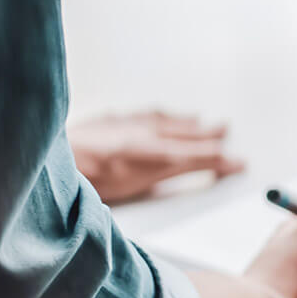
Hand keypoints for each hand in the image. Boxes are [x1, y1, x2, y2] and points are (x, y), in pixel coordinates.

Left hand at [70, 110, 244, 202]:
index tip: (240, 161)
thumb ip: (184, 170)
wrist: (56, 158)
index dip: (219, 158)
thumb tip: (219, 165)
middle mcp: (143, 130)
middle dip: (205, 132)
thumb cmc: (95, 176)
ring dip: (180, 120)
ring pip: (160, 119)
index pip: (198, 152)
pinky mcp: (101, 124)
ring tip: (195, 118)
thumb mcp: (149, 182)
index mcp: (158, 146)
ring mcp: (122, 125)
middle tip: (224, 128)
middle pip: (182, 131)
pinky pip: (134, 116)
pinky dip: (149, 116)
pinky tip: (146, 116)